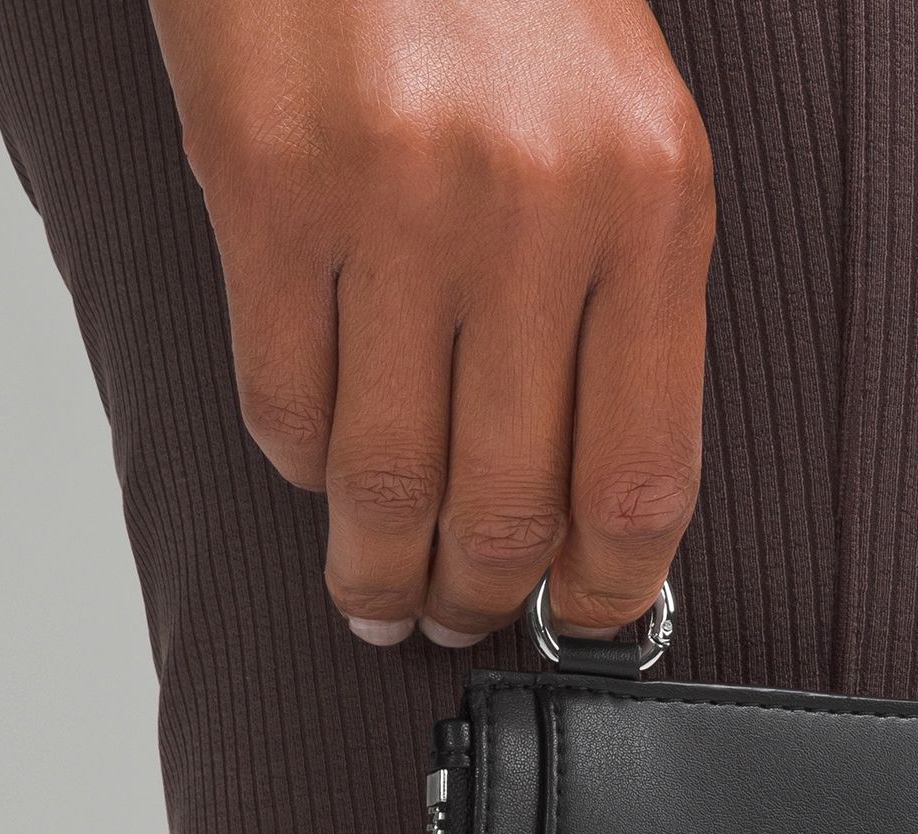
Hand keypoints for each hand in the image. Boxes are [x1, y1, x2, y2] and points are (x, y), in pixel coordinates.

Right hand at [149, 0, 713, 646]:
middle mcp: (532, 210)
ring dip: (379, 571)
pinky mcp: (265, 189)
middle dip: (480, 599)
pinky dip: (300, 465)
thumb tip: (591, 497)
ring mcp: (393, 203)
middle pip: (507, 503)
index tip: (586, 623)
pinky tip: (317, 474)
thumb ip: (622, 307)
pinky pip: (282, 402)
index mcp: (652, 201)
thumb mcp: (625, 127)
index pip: (643, 474)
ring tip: (380, 599)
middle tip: (458, 622)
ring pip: (385, 479)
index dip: (613, 588)